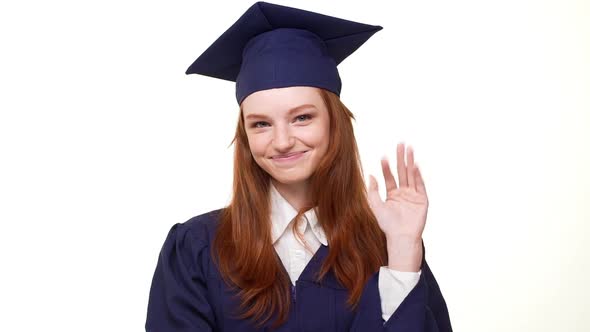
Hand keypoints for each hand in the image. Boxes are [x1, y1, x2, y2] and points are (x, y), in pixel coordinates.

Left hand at [367, 142, 427, 270]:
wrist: (401, 237)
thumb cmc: (388, 225)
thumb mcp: (376, 206)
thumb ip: (373, 191)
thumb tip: (370, 175)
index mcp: (392, 195)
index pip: (389, 177)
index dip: (386, 167)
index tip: (383, 156)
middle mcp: (403, 193)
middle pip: (402, 172)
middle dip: (400, 158)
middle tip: (400, 144)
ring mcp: (413, 195)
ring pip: (411, 175)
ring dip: (410, 162)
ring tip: (409, 149)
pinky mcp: (422, 199)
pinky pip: (420, 184)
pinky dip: (418, 175)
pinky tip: (415, 165)